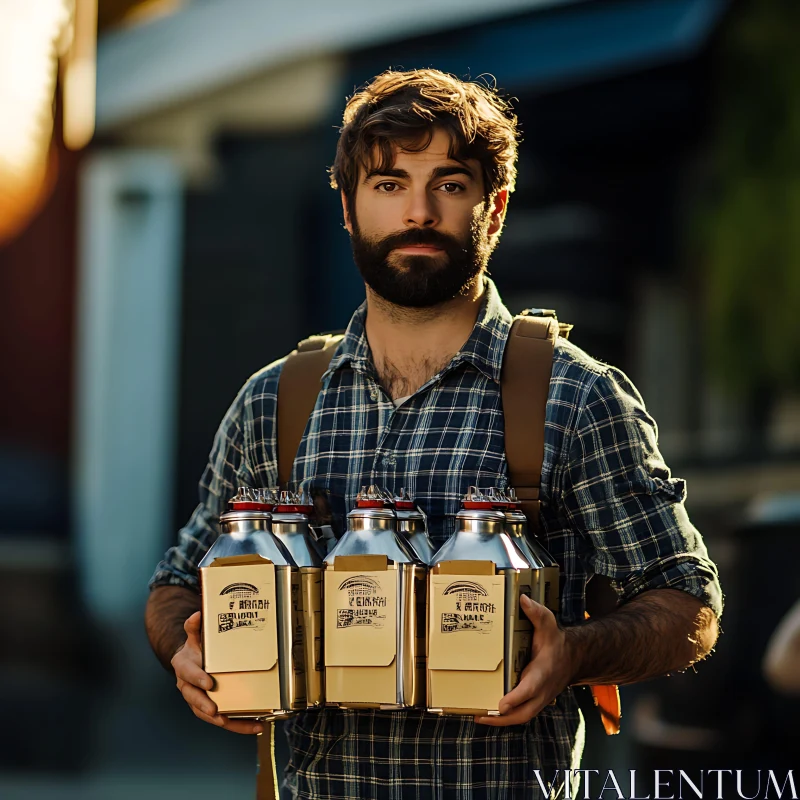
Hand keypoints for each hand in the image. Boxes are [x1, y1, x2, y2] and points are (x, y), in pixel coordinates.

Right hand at [172, 611, 262, 734]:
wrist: (190, 660)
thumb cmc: (196, 648)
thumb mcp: (194, 635)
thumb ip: (194, 626)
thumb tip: (197, 614)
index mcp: (184, 667)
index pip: (189, 673)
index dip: (198, 678)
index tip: (208, 682)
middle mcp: (187, 686)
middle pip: (194, 699)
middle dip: (205, 706)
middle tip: (216, 712)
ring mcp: (198, 699)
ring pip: (207, 715)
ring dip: (224, 721)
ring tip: (243, 724)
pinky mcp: (210, 709)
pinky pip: (222, 719)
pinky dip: (238, 725)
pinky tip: (256, 726)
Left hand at [475, 594, 572, 726]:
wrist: (574, 657)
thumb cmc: (556, 641)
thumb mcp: (548, 624)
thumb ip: (536, 612)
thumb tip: (522, 598)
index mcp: (543, 671)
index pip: (529, 688)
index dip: (516, 697)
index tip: (501, 704)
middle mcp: (542, 689)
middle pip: (524, 712)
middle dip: (502, 718)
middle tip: (481, 715)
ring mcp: (540, 699)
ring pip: (522, 717)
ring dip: (501, 721)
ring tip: (478, 716)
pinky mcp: (536, 701)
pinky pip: (521, 714)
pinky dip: (506, 717)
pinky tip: (488, 713)